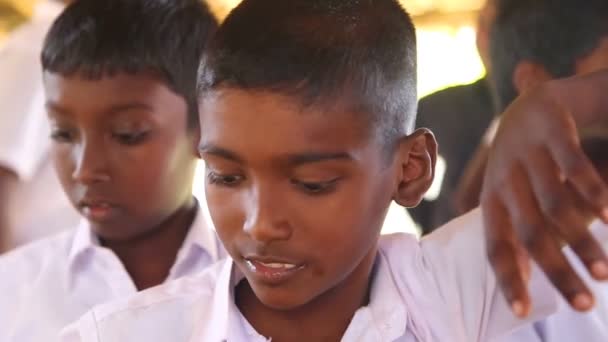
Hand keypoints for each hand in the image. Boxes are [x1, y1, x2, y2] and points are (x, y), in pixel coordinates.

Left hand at [481, 72, 607, 316]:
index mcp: (493, 197)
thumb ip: (520, 229)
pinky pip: (573, 164)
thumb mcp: (515, 194)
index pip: (495, 245)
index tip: (522, 312)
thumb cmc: (527, 160)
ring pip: (554, 206)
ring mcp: (526, 151)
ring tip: (603, 272)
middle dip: (556, 272)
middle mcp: (504, 177)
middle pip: (528, 234)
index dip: (507, 279)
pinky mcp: (551, 127)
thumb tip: (521, 277)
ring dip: (581, 243)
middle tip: (584, 305)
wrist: (538, 100)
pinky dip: (592, 191)